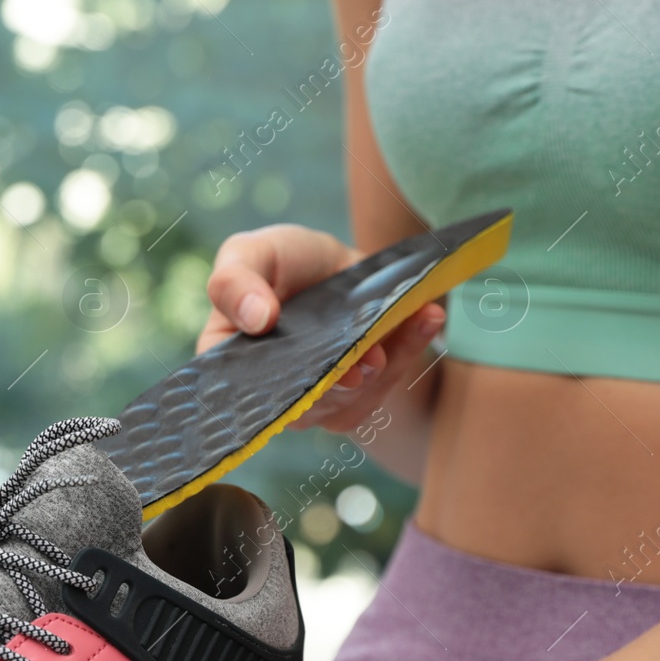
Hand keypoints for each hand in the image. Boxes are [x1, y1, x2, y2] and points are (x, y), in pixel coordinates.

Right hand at [198, 224, 446, 433]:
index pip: (238, 393)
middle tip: (368, 358)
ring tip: (411, 321)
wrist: (339, 268)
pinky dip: (412, 351)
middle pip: (301, 408)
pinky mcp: (359, 398)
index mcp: (232, 363)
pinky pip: (384, 391)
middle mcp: (273, 393)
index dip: (269, 390)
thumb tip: (255, 318)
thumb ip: (234, 281)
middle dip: (339, 385)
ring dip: (384, 369)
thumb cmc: (285, 261)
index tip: (306, 368)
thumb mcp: (252, 253)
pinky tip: (427, 317)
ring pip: (348, 404)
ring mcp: (318, 400)